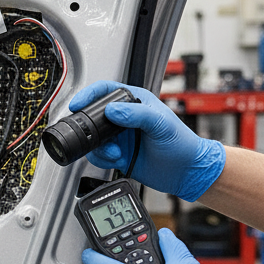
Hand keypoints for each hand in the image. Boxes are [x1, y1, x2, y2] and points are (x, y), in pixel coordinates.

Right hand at [68, 81, 223, 199]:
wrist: (185, 172)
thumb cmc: (182, 145)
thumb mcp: (162, 125)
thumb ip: (138, 114)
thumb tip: (112, 110)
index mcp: (136, 102)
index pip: (106, 91)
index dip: (89, 95)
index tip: (77, 104)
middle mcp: (125, 118)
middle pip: (93, 116)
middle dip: (91, 128)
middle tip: (96, 137)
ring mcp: (119, 136)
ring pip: (93, 138)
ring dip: (100, 148)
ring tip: (115, 153)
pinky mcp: (116, 153)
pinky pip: (97, 154)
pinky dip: (103, 158)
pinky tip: (117, 159)